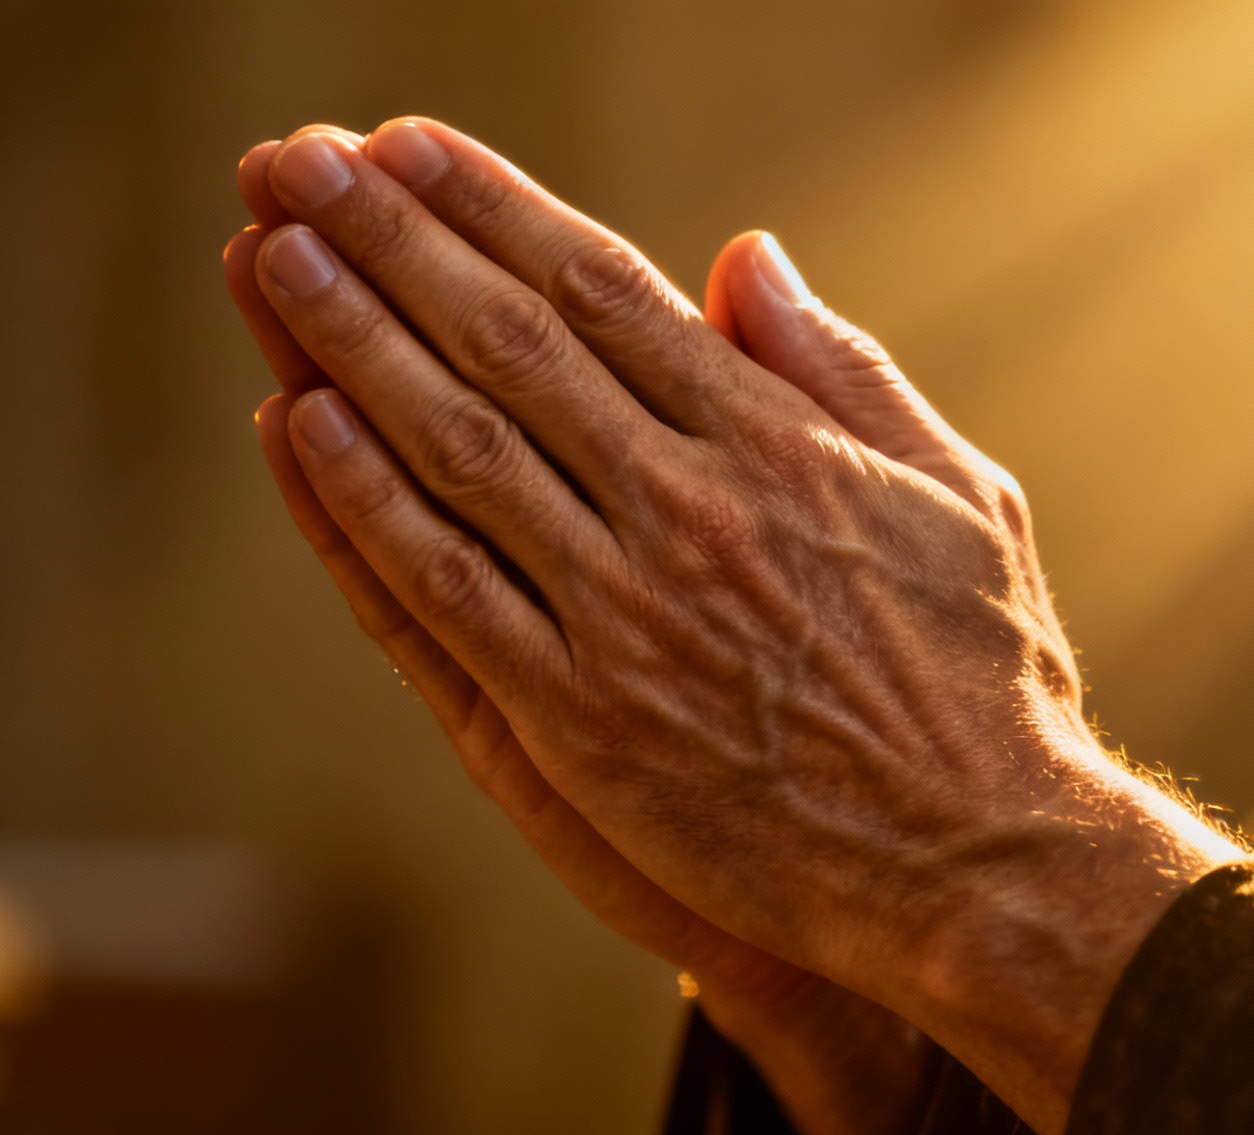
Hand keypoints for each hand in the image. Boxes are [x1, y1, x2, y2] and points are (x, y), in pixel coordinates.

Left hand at [228, 135, 936, 1134]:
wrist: (978, 867)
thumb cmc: (981, 681)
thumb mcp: (958, 494)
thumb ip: (840, 371)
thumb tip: (745, 256)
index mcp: (781, 446)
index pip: (605, 292)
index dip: (494, 210)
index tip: (411, 148)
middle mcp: (692, 510)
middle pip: (510, 345)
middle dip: (393, 241)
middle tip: (300, 166)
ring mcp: (628, 616)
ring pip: (460, 449)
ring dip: (354, 345)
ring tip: (271, 257)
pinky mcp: (581, 723)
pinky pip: (449, 593)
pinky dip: (366, 507)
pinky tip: (298, 428)